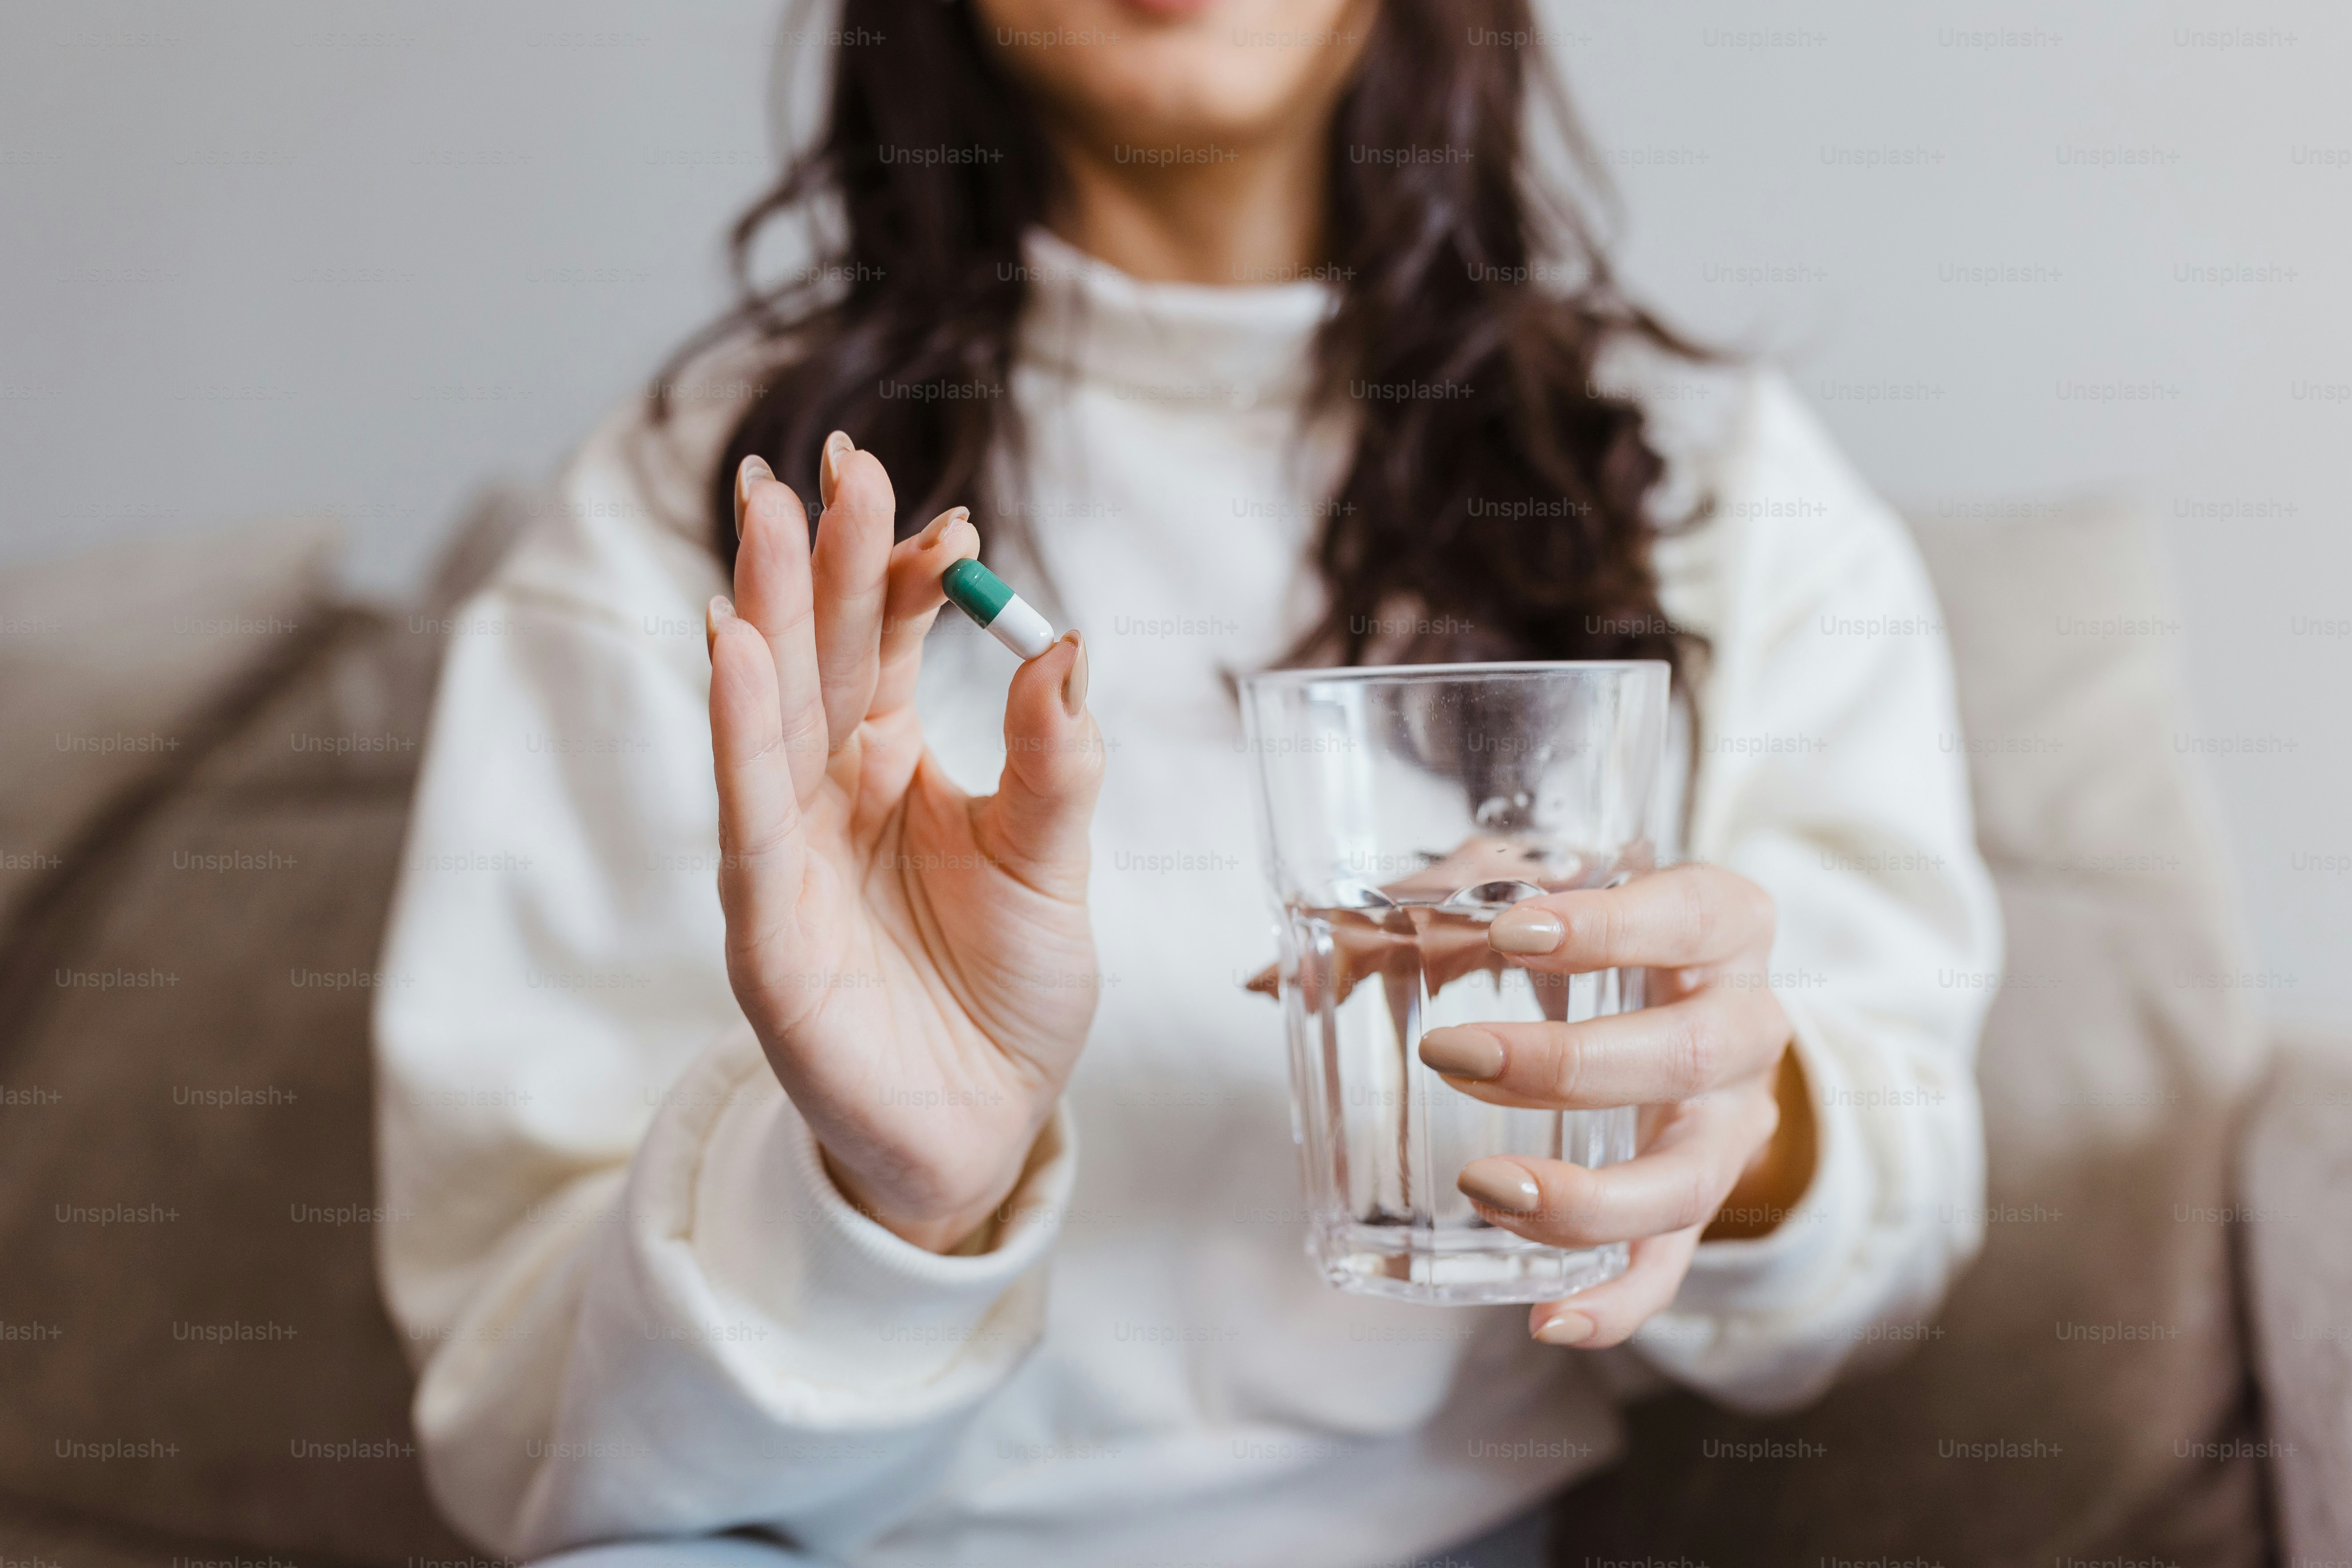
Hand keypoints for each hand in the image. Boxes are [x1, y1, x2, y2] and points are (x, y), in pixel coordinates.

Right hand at [707, 434, 1103, 1252]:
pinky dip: (738, 731)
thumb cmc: (1008, 994)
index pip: (884, 645)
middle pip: (814, 654)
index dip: (906, 575)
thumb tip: (1065, 639)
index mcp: (889, 768)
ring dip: (763, 611)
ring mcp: (785, 856)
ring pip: (768, 713)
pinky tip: (733, 647)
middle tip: (827, 459)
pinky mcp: (765, 928)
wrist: (980, 1128)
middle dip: (815, 556)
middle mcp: (825, 796)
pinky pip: (747, 815)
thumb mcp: (1053, 868)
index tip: (950, 515)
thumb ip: (1056, 763)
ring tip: (764, 514)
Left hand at [1415, 864, 1817, 1346]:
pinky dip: (1619, 1302)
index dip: (1611, 925)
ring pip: (1688, 1179)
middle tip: (1450, 1056)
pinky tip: (1550, 1321)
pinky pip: (1673, 1266)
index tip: (1512, 932)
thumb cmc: (1593, 931)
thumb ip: (1424, 916)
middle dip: (1566, 1064)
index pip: (1692, 915)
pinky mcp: (1702, 1200)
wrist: (1688, 998)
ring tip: (1484, 1189)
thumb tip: (1264, 981)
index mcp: (1724, 925)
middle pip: (1688, 1054)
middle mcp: (1748, 1027)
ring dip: (1586, 1196)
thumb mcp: (1533, 901)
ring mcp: (1731, 1124)